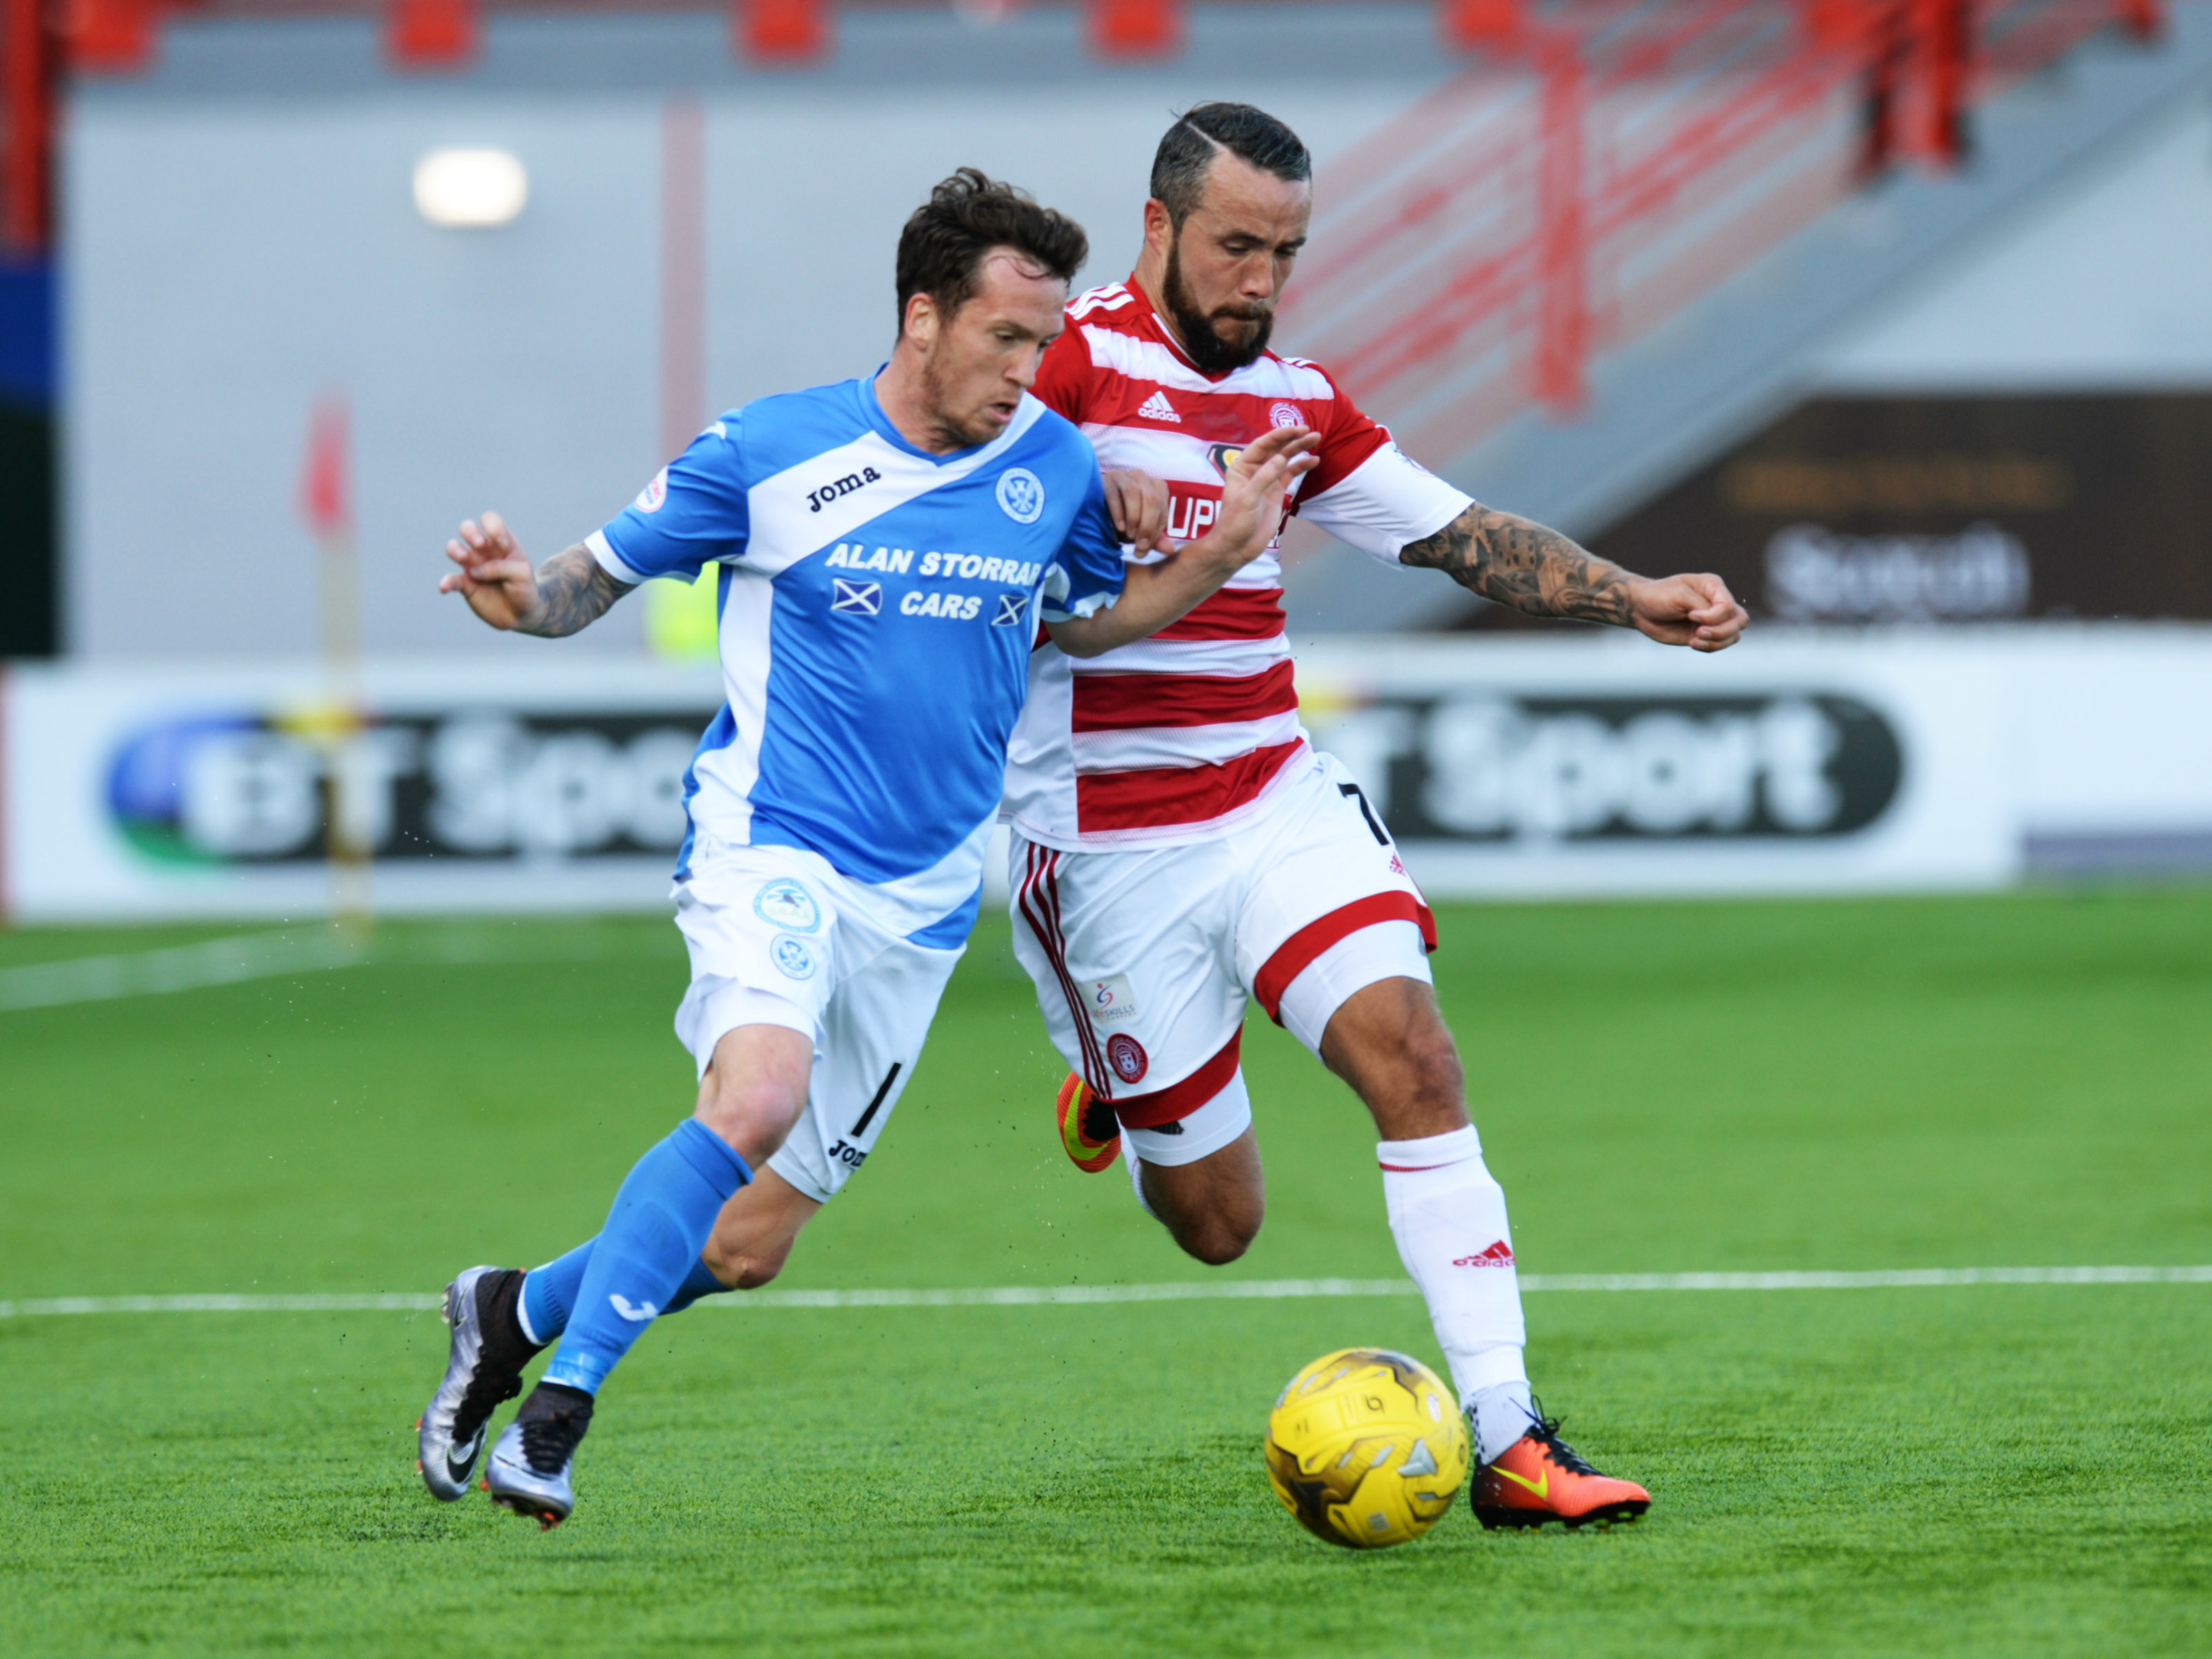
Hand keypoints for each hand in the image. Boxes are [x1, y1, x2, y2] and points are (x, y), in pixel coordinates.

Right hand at [438, 511, 541, 630]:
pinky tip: (444, 587)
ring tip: (464, 559)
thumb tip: (474, 571)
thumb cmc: (525, 588)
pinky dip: (445, 582)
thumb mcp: (522, 574)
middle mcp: (484, 550)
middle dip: (470, 531)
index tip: (502, 544)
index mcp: (501, 542)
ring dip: (455, 549)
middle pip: (466, 527)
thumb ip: (501, 567)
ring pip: (453, 547)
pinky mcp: (465, 584)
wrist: (521, 614)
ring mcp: (472, 566)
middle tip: (480, 545)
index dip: (493, 527)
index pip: (490, 520)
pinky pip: (450, 579)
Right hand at [1102, 468, 1173, 554]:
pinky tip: (1119, 527)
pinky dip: (1117, 513)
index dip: (1156, 531)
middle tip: (1139, 546)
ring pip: (1134, 493)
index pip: (1163, 507)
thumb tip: (1169, 550)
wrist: (1097, 513)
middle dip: (1147, 526)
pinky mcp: (1106, 480)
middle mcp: (1141, 477)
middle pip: (1152, 499)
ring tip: (1129, 536)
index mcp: (1156, 487)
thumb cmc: (1123, 520)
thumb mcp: (1139, 531)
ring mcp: (1123, 476)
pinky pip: (1114, 494)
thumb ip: (1154, 539)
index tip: (1145, 548)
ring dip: (1134, 517)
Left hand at [1203, 425, 1320, 568]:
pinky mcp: (1276, 492)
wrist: (1237, 547)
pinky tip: (1314, 461)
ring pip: (1285, 459)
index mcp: (1242, 467)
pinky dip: (1302, 467)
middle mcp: (1255, 469)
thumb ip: (1264, 477)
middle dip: (1293, 439)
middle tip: (1310, 432)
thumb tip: (1281, 458)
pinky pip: (1291, 474)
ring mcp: (1267, 480)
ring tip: (1316, 439)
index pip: (1263, 445)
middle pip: (1276, 448)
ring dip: (1300, 449)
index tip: (1297, 429)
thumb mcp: (1247, 499)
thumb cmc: (1235, 522)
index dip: (1280, 435)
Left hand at [1628, 572, 1747, 651]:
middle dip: (1721, 631)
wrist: (1642, 609)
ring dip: (1716, 641)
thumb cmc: (1658, 596)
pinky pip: (1721, 644)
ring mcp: (1714, 619)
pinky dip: (1711, 647)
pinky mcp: (1707, 633)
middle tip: (1698, 633)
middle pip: (1740, 620)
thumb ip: (1700, 605)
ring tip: (1695, 640)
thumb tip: (1712, 620)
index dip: (1714, 616)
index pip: (1729, 606)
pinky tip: (1693, 643)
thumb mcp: (1678, 595)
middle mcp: (1718, 602)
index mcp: (1713, 586)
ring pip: (1734, 635)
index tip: (1691, 615)